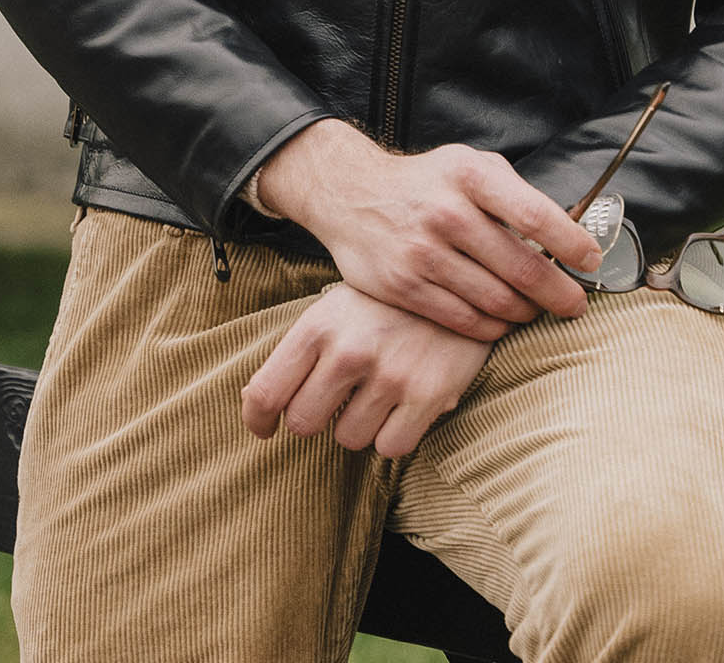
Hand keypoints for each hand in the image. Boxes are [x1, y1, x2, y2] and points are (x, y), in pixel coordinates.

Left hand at [241, 283, 492, 457]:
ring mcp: (390, 374)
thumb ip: (303, 350)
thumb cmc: (389, 300)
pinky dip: (394, 434)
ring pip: (348, 438)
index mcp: (320, 323)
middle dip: (316, 418)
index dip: (257, 420)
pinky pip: (390, 447)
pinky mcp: (428, 395)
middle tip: (337, 398)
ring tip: (379, 391)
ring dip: (359, 423)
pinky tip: (404, 404)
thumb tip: (258, 406)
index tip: (265, 428)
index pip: (266, 393)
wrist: (465, 276)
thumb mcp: (339, 306)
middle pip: (303, 424)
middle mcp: (350, 350)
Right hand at [255, 120, 598, 339]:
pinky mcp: (405, 287)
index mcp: (470, 175)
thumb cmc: (427, 182)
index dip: (570, 244)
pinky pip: (465, 320)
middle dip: (558, 292)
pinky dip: (492, 328)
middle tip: (574, 304)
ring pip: (496, 300)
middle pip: (521, 267)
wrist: (352, 194)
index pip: (535, 215)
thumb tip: (568, 230)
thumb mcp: (469, 166)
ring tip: (535, 310)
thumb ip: (513, 194)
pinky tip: (501, 321)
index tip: (591, 259)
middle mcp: (448, 212)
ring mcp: (424, 253)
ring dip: (525, 312)